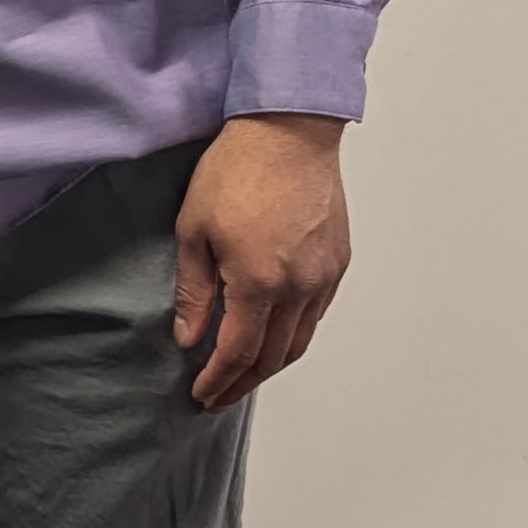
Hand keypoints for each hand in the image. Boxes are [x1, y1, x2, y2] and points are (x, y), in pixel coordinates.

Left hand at [173, 113, 351, 410]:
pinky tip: (274, 336)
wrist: (288, 131)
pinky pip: (316, 314)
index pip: (239, 352)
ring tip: (244, 375)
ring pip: (300, 340)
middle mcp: (299, 287)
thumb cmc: (236, 171)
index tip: (202, 394)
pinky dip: (294, 335)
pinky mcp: (338, 261)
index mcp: (258, 282)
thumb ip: (194, 291)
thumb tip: (190, 337)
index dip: (219, 379)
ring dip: (271, 365)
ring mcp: (324, 275)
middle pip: (273, 357)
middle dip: (243, 383)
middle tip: (219, 396)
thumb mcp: (194, 230)